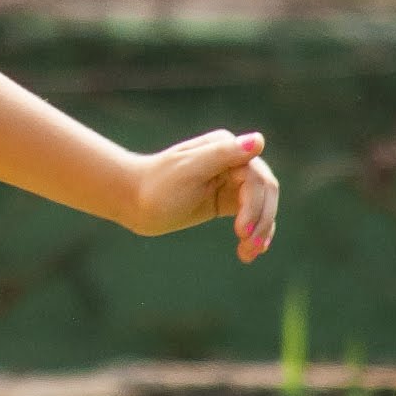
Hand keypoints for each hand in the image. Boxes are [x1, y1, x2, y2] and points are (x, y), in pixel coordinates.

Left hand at [127, 128, 278, 262]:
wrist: (131, 200)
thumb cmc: (156, 185)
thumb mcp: (189, 170)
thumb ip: (223, 154)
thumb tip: (258, 141)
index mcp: (226, 147)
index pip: (257, 177)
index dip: (256, 205)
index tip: (242, 231)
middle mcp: (233, 160)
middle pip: (264, 192)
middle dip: (262, 220)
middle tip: (250, 247)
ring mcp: (231, 181)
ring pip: (262, 205)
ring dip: (261, 230)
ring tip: (248, 255)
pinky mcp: (226, 200)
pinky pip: (251, 215)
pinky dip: (254, 232)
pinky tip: (250, 251)